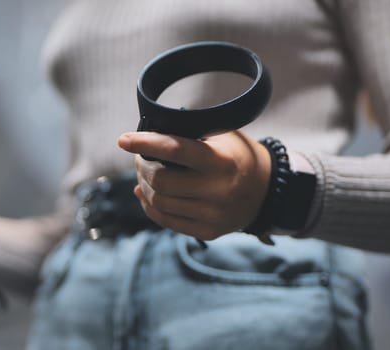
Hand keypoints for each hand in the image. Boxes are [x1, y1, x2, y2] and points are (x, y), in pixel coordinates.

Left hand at [118, 130, 270, 239]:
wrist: (267, 190)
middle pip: (160, 181)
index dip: (145, 143)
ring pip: (158, 202)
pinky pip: (165, 221)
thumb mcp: (221, 136)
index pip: (175, 150)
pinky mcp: (208, 232)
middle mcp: (218, 191)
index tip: (122, 140)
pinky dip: (149, 205)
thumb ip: (189, 135)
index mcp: (221, 161)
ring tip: (144, 174)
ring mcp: (213, 215)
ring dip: (143, 185)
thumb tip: (147, 136)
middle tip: (139, 157)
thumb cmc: (235, 155)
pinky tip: (145, 193)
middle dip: (142, 166)